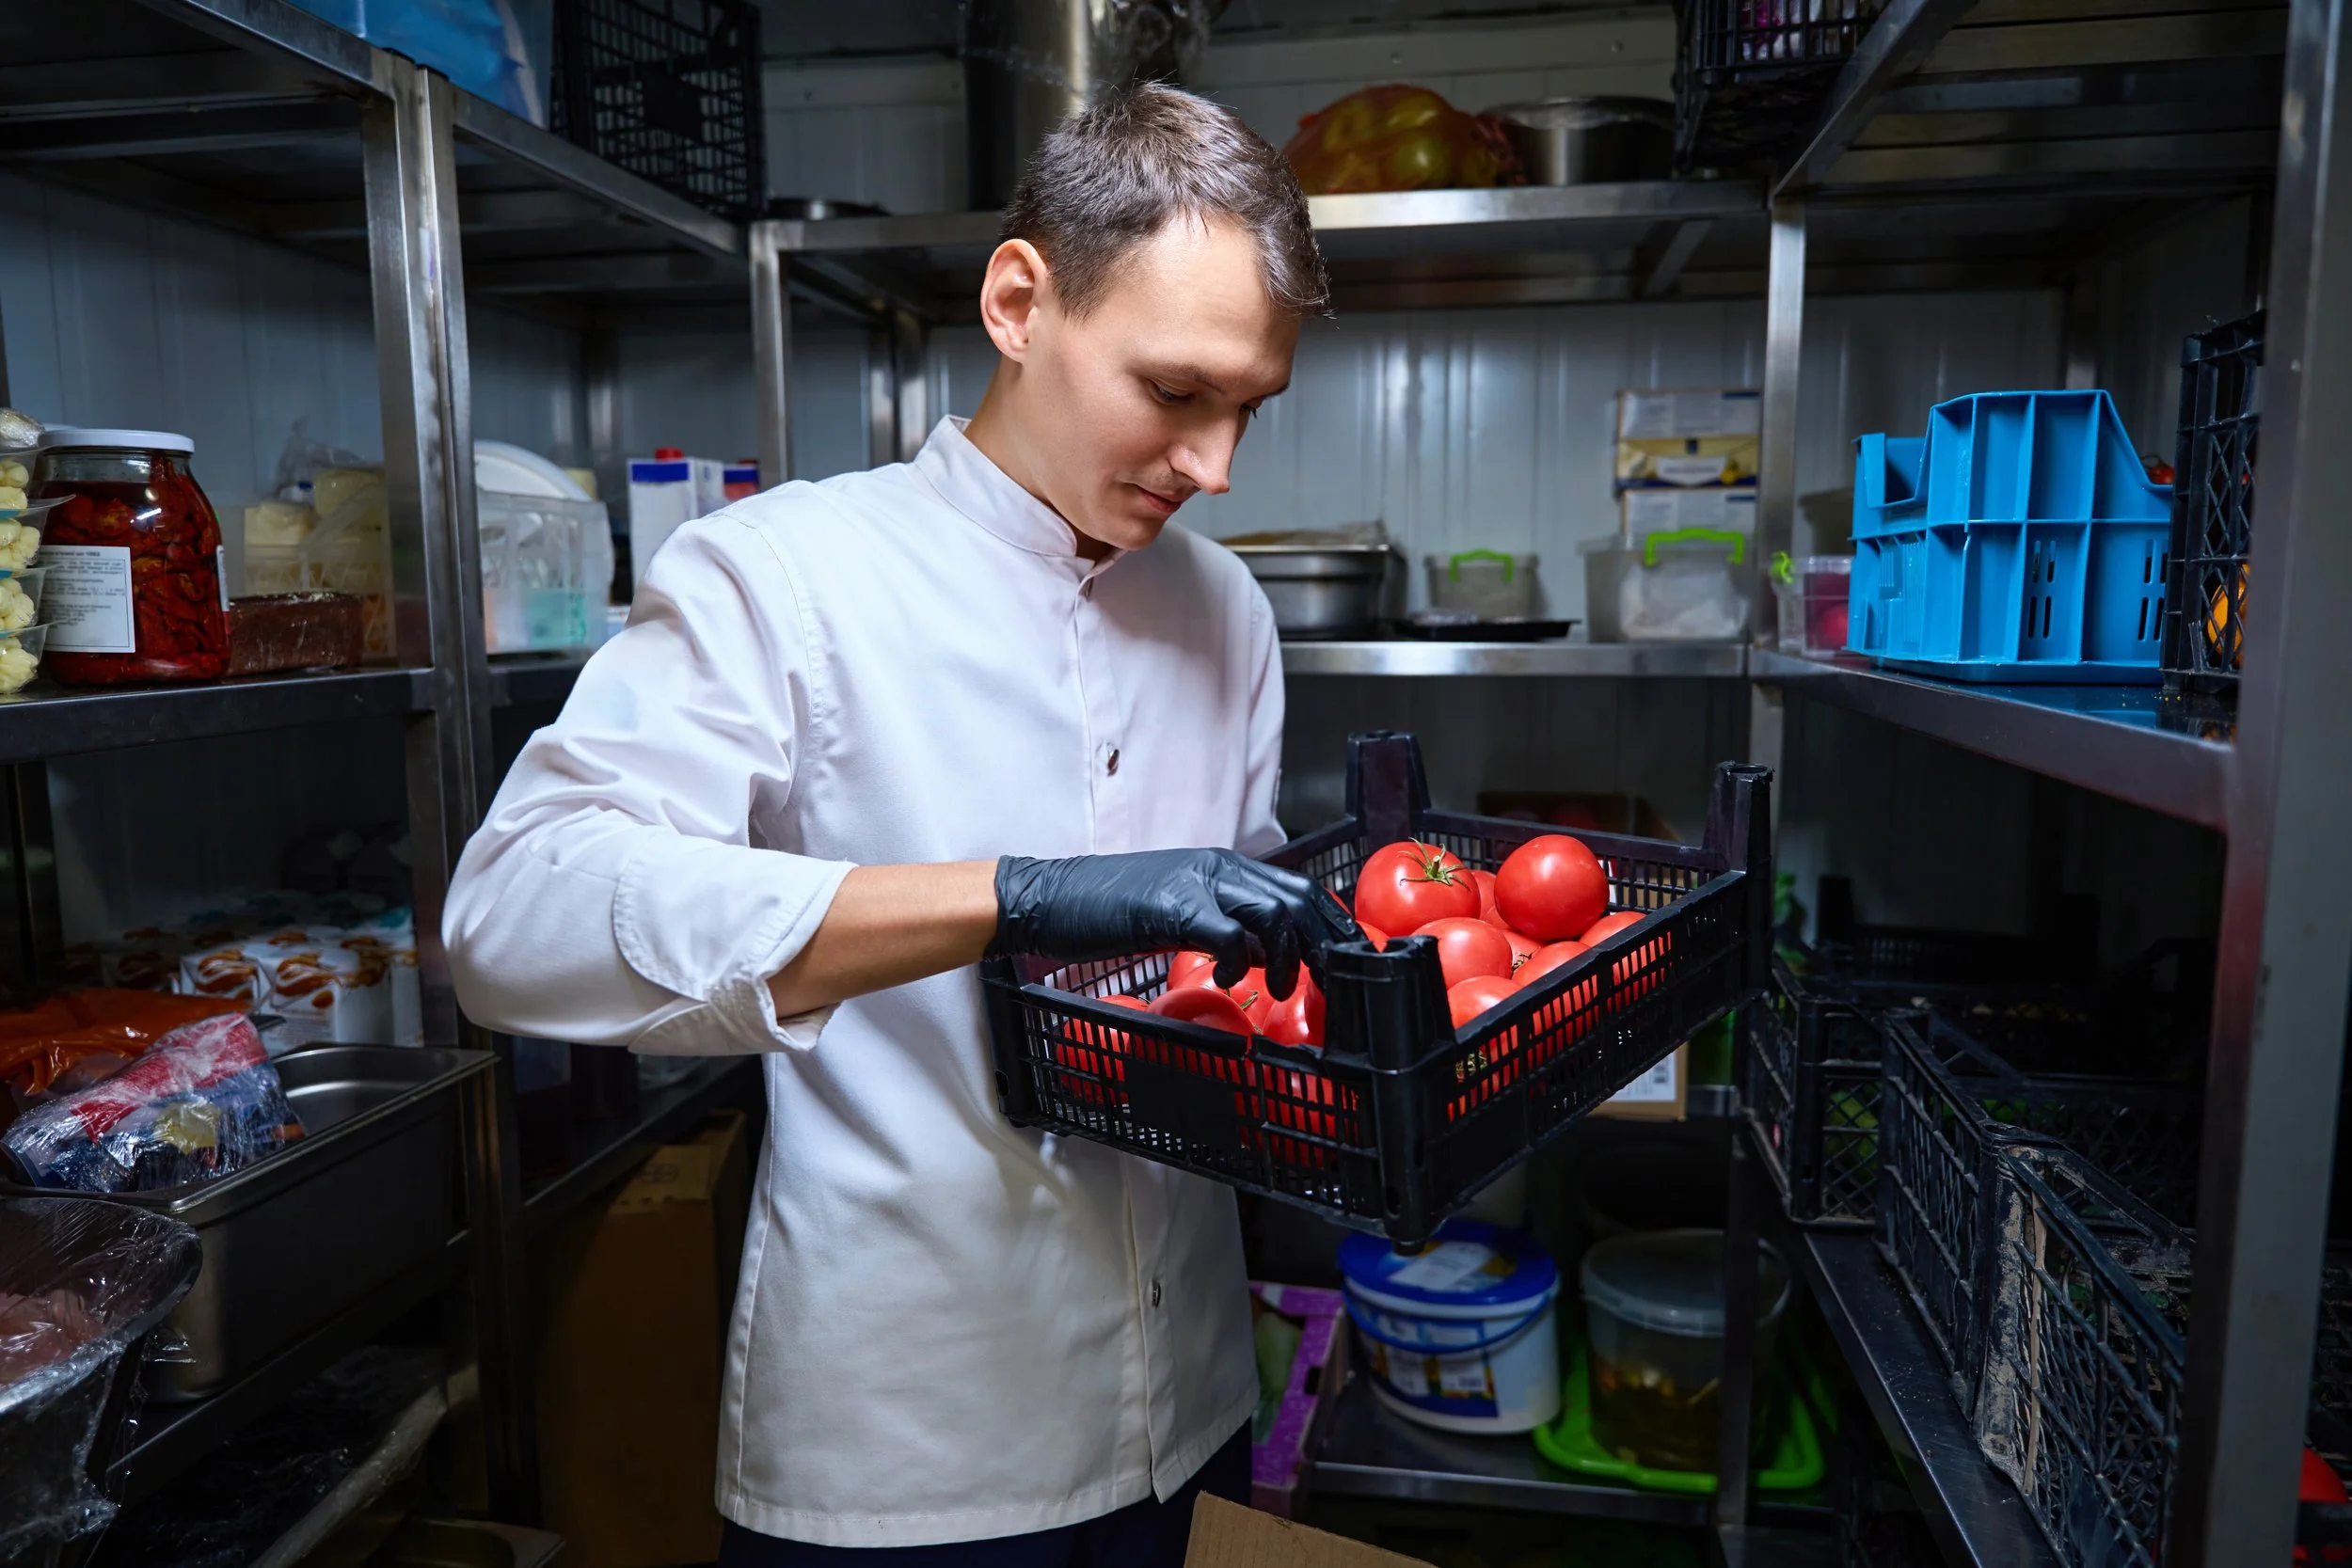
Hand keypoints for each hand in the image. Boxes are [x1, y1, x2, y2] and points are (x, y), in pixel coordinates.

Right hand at [994, 849, 1361, 998]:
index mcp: (1222, 864)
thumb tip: (1260, 954)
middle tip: (1329, 983)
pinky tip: (1232, 978)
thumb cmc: (1106, 909)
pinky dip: (1241, 962)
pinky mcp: (1173, 907)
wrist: (1048, 898)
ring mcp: (1197, 883)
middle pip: (1300, 898)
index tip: (1341, 962)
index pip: (1298, 887)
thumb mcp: (1176, 910)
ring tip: (1283, 988)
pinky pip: (1231, 935)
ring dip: (1289, 957)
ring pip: (1276, 912)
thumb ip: (1220, 922)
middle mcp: (1218, 865)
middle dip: (1324, 944)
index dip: (1328, 926)